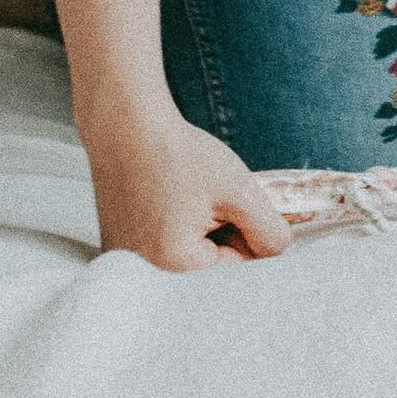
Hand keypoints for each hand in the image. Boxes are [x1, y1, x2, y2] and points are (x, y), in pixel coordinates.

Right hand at [83, 107, 290, 270]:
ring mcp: (128, 260)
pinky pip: (163, 246)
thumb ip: (269, 231)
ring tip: (186, 194)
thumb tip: (276, 253)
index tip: (235, 206)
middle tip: (209, 197)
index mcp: (175, 265)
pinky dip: (175, 226)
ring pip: (189, 256)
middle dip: (222, 233)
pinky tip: (169, 199)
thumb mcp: (240, 192)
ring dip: (200, 230)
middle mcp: (146, 272)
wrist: (124, 125)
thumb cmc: (175, 153)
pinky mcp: (120, 246)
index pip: (236, 269)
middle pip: (210, 267)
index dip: (246, 234)